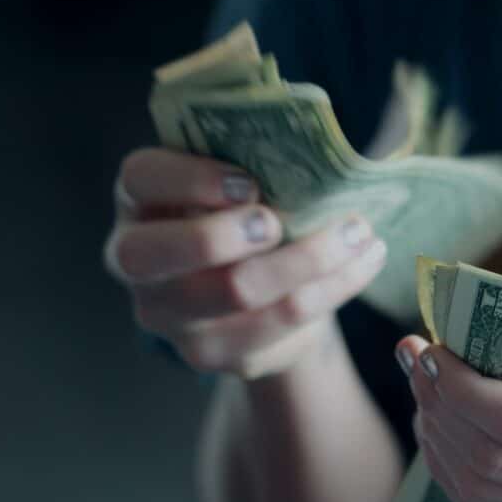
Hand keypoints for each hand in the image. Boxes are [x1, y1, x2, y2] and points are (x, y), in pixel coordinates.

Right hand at [104, 147, 386, 377]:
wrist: (259, 293)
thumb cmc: (246, 213)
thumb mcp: (237, 180)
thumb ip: (253, 161)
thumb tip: (313, 148)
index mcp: (140, 200)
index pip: (140, 179)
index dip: (189, 178)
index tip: (248, 182)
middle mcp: (136, 260)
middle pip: (158, 253)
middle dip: (224, 235)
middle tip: (279, 222)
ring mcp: (168, 315)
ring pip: (234, 290)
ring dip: (308, 258)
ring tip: (358, 232)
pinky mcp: (212, 352)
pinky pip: (279, 322)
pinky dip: (333, 287)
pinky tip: (365, 260)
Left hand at [400, 328, 501, 501]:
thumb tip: (462, 317)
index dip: (461, 388)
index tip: (432, 348)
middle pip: (493, 461)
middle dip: (438, 406)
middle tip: (416, 360)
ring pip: (481, 495)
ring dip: (437, 439)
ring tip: (424, 391)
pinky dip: (453, 471)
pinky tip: (442, 430)